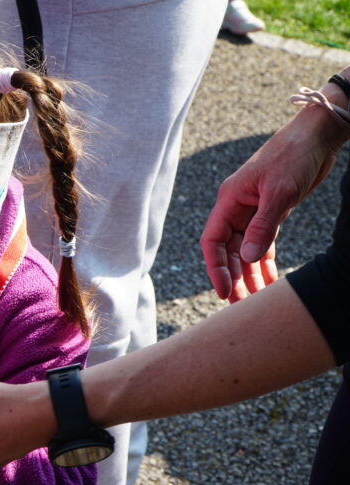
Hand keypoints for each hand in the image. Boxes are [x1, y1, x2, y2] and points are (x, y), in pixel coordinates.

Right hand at [201, 104, 341, 300]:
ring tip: (256, 299)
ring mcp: (253, 211)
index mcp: (229, 200)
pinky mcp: (272, 212)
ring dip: (250, 274)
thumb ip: (263, 225)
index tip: (224, 291)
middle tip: (240, 304)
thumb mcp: (279, 191)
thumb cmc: (293, 155)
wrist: (316, 136)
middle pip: (228, 250)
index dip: (216, 267)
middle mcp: (237, 207)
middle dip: (233, 277)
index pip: (213, 240)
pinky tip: (271, 282)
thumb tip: (249, 259)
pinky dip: (266, 263)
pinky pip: (263, 243)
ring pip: (246, 250)